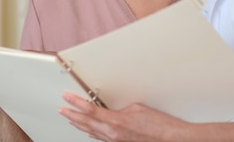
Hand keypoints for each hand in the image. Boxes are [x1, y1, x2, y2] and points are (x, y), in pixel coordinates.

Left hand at [58, 92, 187, 141]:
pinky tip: (88, 131)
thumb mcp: (137, 108)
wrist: (171, 139)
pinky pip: (101, 139)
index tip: (67, 97)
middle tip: (62, 108)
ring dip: (79, 125)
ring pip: (91, 133)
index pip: (89, 111)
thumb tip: (113, 110)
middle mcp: (112, 135)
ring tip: (70, 118)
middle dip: (72, 115)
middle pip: (86, 124)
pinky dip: (91, 133)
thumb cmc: (159, 125)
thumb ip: (120, 109)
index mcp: (115, 123)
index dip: (75, 103)